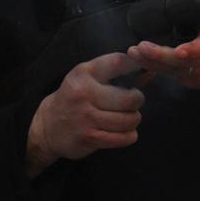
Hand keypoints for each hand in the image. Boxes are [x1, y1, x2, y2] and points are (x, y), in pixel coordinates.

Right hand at [25, 52, 144, 177]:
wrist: (48, 126)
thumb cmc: (76, 97)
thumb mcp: (91, 77)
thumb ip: (120, 72)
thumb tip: (151, 70)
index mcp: (85, 73)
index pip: (119, 62)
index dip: (137, 66)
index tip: (144, 71)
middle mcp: (84, 93)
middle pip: (130, 98)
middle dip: (137, 101)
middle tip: (133, 103)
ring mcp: (85, 117)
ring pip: (128, 120)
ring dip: (133, 119)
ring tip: (128, 117)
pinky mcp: (88, 138)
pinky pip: (122, 138)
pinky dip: (129, 135)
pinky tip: (124, 131)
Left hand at [126, 0, 199, 92]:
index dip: (194, 50)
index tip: (179, 51)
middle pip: (186, 61)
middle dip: (160, 56)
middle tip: (139, 47)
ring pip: (178, 72)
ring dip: (153, 63)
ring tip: (134, 53)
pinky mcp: (199, 82)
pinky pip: (176, 78)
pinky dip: (159, 70)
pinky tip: (144, 61)